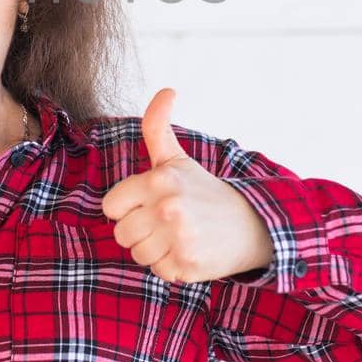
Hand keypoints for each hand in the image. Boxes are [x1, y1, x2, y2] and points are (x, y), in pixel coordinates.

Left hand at [101, 87, 274, 283]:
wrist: (251, 225)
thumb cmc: (204, 192)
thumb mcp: (177, 159)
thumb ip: (158, 127)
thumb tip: (167, 90)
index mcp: (159, 180)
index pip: (111, 207)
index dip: (127, 208)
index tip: (149, 204)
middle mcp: (167, 208)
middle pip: (122, 234)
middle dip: (141, 231)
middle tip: (168, 222)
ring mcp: (178, 238)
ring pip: (138, 254)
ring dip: (155, 250)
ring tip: (179, 236)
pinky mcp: (187, 265)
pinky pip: (158, 271)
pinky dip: (171, 265)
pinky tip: (189, 251)